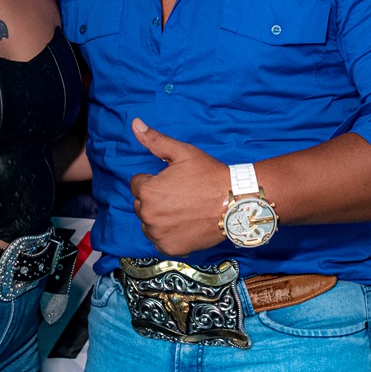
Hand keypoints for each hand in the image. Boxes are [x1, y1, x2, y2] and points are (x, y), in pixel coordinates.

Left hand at [128, 118, 228, 256]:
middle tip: (180, 195)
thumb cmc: (209, 175)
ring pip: (149, 223)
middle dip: (155, 199)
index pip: (137, 184)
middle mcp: (148, 215)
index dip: (154, 180)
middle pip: (141, 205)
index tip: (173, 181)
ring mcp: (159, 234)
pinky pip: (159, 240)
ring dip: (159, 218)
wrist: (235, 202)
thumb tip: (135, 123)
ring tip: (183, 210)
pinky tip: (184, 225)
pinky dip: (168, 235)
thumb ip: (155, 140)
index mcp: (148, 191)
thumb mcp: (182, 152)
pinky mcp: (170, 248)